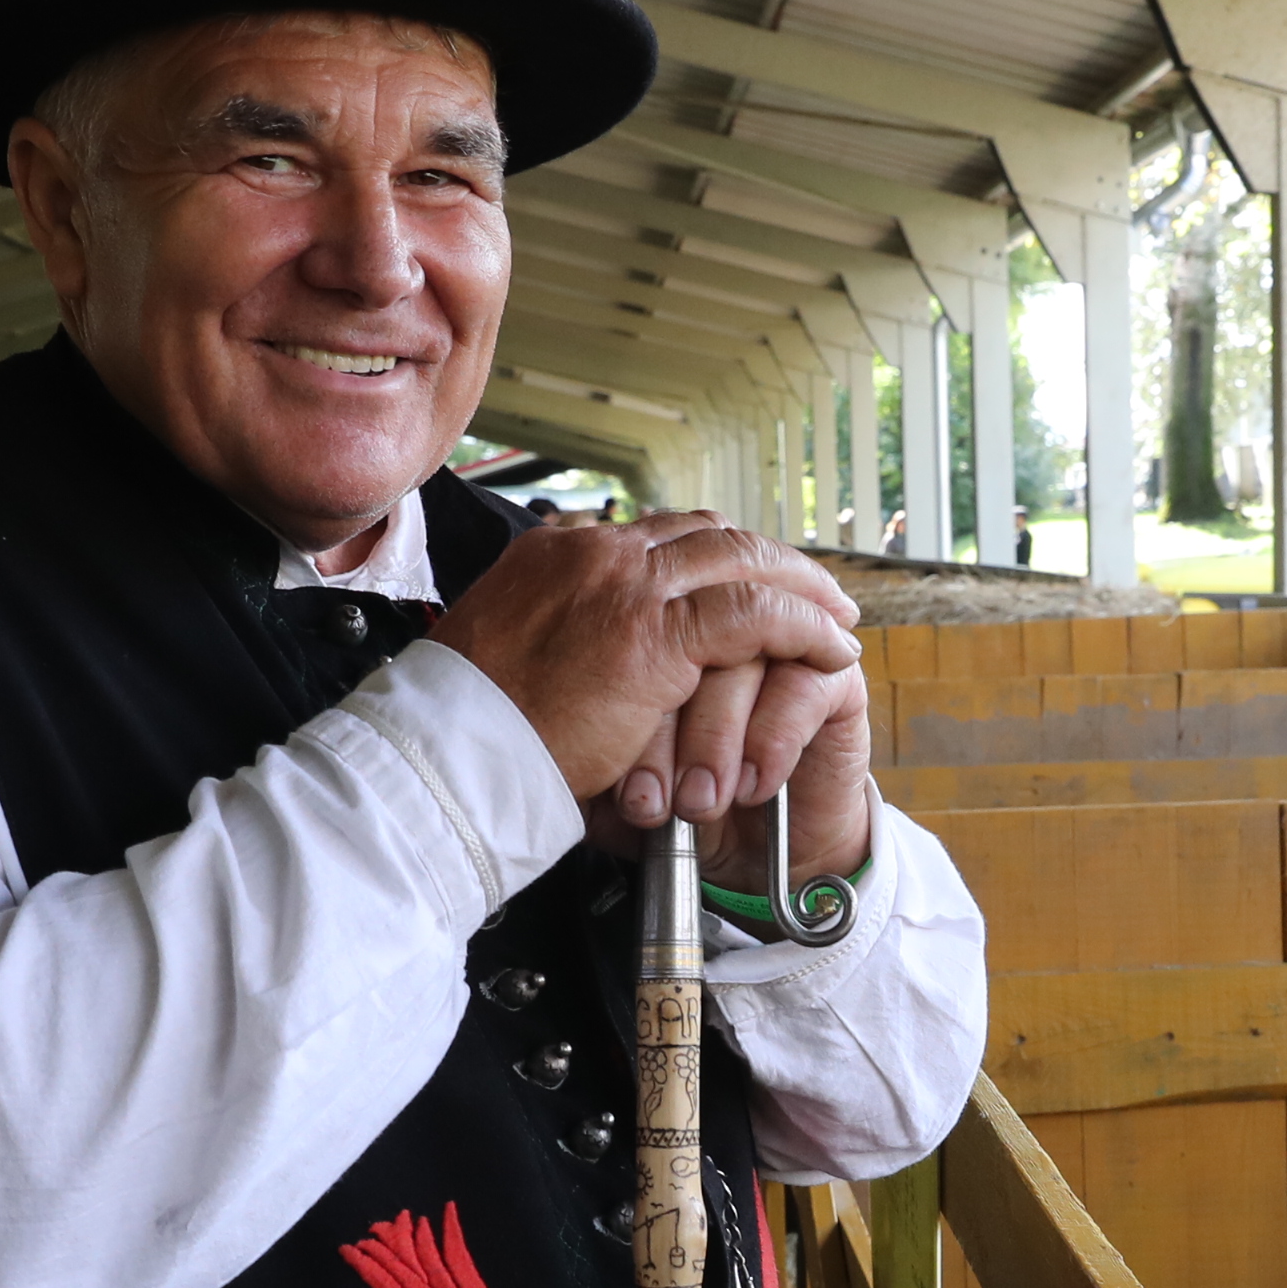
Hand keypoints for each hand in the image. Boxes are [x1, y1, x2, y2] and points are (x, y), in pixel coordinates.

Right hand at [434, 508, 858, 821]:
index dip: (713, 557)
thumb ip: (557, 636)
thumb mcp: (511, 659)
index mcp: (556, 552)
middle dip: (769, 561)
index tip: (744, 583)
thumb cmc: (471, 728)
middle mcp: (595, 552)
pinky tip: (831, 647)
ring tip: (836, 617)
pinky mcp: (656, 633)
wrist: (449, 752)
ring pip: (743, 561)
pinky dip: (804, 626)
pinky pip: (757, 613)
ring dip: (801, 587)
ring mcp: (627, 585)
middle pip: (709, 535)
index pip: (657, 535)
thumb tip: (588, 655)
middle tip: (811, 590)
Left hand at [594, 648, 873, 895]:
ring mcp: (778, 643)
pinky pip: (803, 685)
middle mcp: (717, 620)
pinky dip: (771, 738)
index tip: (617, 784)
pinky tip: (752, 784)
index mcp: (652, 625)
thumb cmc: (677, 806)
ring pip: (745, 652)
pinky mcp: (834, 678)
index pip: (637, 626)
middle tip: (660, 797)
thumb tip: (570, 736)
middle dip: (673, 722)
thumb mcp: (608, 785)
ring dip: (718, 736)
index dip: (631, 706)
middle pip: (693, 626)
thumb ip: (587, 746)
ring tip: (700, 801)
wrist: (759, 860)